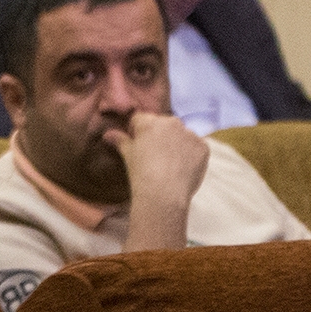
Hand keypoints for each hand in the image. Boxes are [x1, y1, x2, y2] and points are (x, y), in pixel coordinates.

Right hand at [106, 112, 207, 251]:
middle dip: (158, 134)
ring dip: (176, 142)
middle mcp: (172, 123)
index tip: (137, 144)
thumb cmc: (141, 172)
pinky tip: (182, 166)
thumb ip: (119, 140)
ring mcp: (190, 134)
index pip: (140, 119)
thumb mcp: (127, 155)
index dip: (137, 131)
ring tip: (169, 162)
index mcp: (150, 122)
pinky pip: (195, 145)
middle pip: (163, 124)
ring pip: (181, 134)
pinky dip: (189, 153)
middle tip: (153, 154)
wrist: (164, 192)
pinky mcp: (203, 147)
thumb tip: (108, 134)